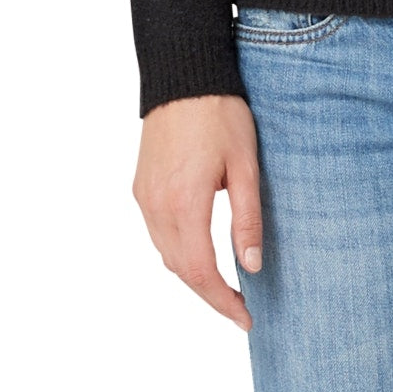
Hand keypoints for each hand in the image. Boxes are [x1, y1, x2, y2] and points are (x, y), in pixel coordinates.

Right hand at [132, 93, 263, 331]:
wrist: (185, 75)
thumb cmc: (221, 113)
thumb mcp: (245, 165)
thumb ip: (247, 218)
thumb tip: (252, 265)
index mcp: (185, 203)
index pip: (200, 272)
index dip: (222, 301)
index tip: (245, 316)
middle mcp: (157, 206)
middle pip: (179, 269)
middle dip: (210, 293)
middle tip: (240, 305)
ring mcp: (144, 197)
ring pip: (165, 253)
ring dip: (192, 273)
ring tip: (225, 283)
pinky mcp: (141, 186)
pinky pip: (157, 232)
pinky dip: (177, 249)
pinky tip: (199, 249)